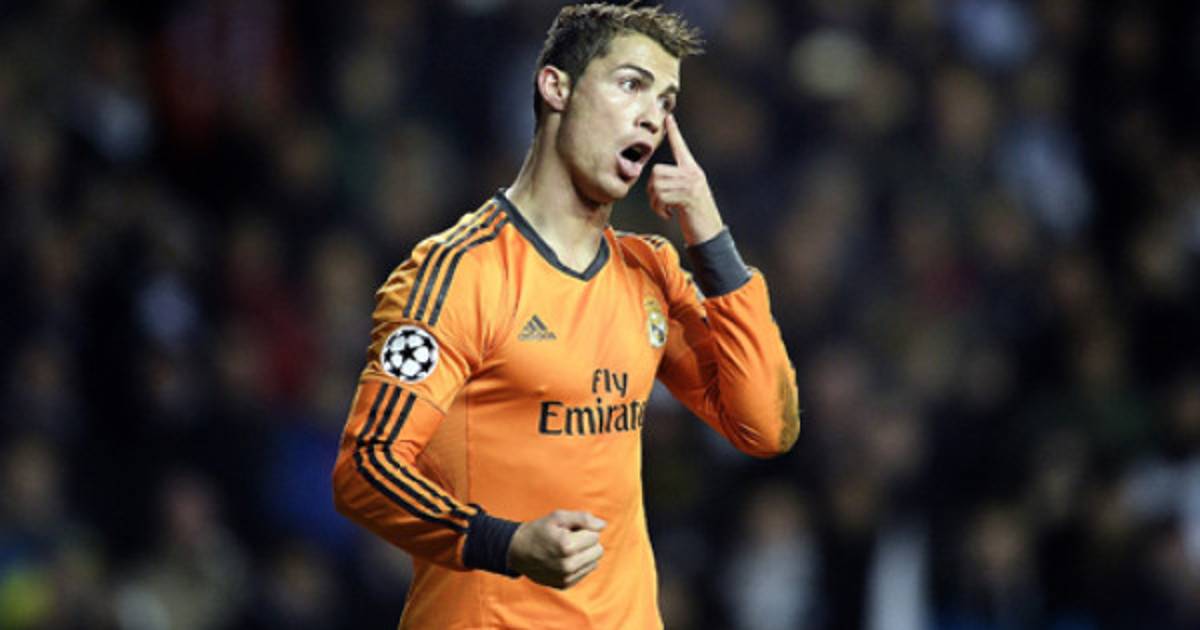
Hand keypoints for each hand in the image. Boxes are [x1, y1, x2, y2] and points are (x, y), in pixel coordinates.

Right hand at [506, 510, 605, 588]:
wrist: (518, 551)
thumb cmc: (539, 530)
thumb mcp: (558, 517)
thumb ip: (583, 518)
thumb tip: (603, 526)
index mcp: (566, 546)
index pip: (595, 536)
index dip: (584, 529)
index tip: (569, 530)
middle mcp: (568, 565)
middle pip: (598, 551)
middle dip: (587, 543)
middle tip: (570, 539)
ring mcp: (566, 578)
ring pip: (594, 563)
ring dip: (584, 554)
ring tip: (566, 550)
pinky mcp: (565, 585)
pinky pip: (585, 572)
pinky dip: (579, 565)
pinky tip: (564, 559)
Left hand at [647, 114, 723, 244]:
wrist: (709, 233)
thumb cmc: (695, 217)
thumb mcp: (687, 196)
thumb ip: (674, 184)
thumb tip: (655, 182)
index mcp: (692, 170)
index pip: (681, 147)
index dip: (674, 132)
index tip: (668, 117)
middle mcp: (692, 174)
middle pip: (657, 172)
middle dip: (652, 190)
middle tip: (659, 203)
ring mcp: (690, 184)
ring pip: (656, 186)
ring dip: (655, 203)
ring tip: (665, 210)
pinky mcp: (687, 196)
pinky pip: (661, 197)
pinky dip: (659, 209)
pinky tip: (668, 215)